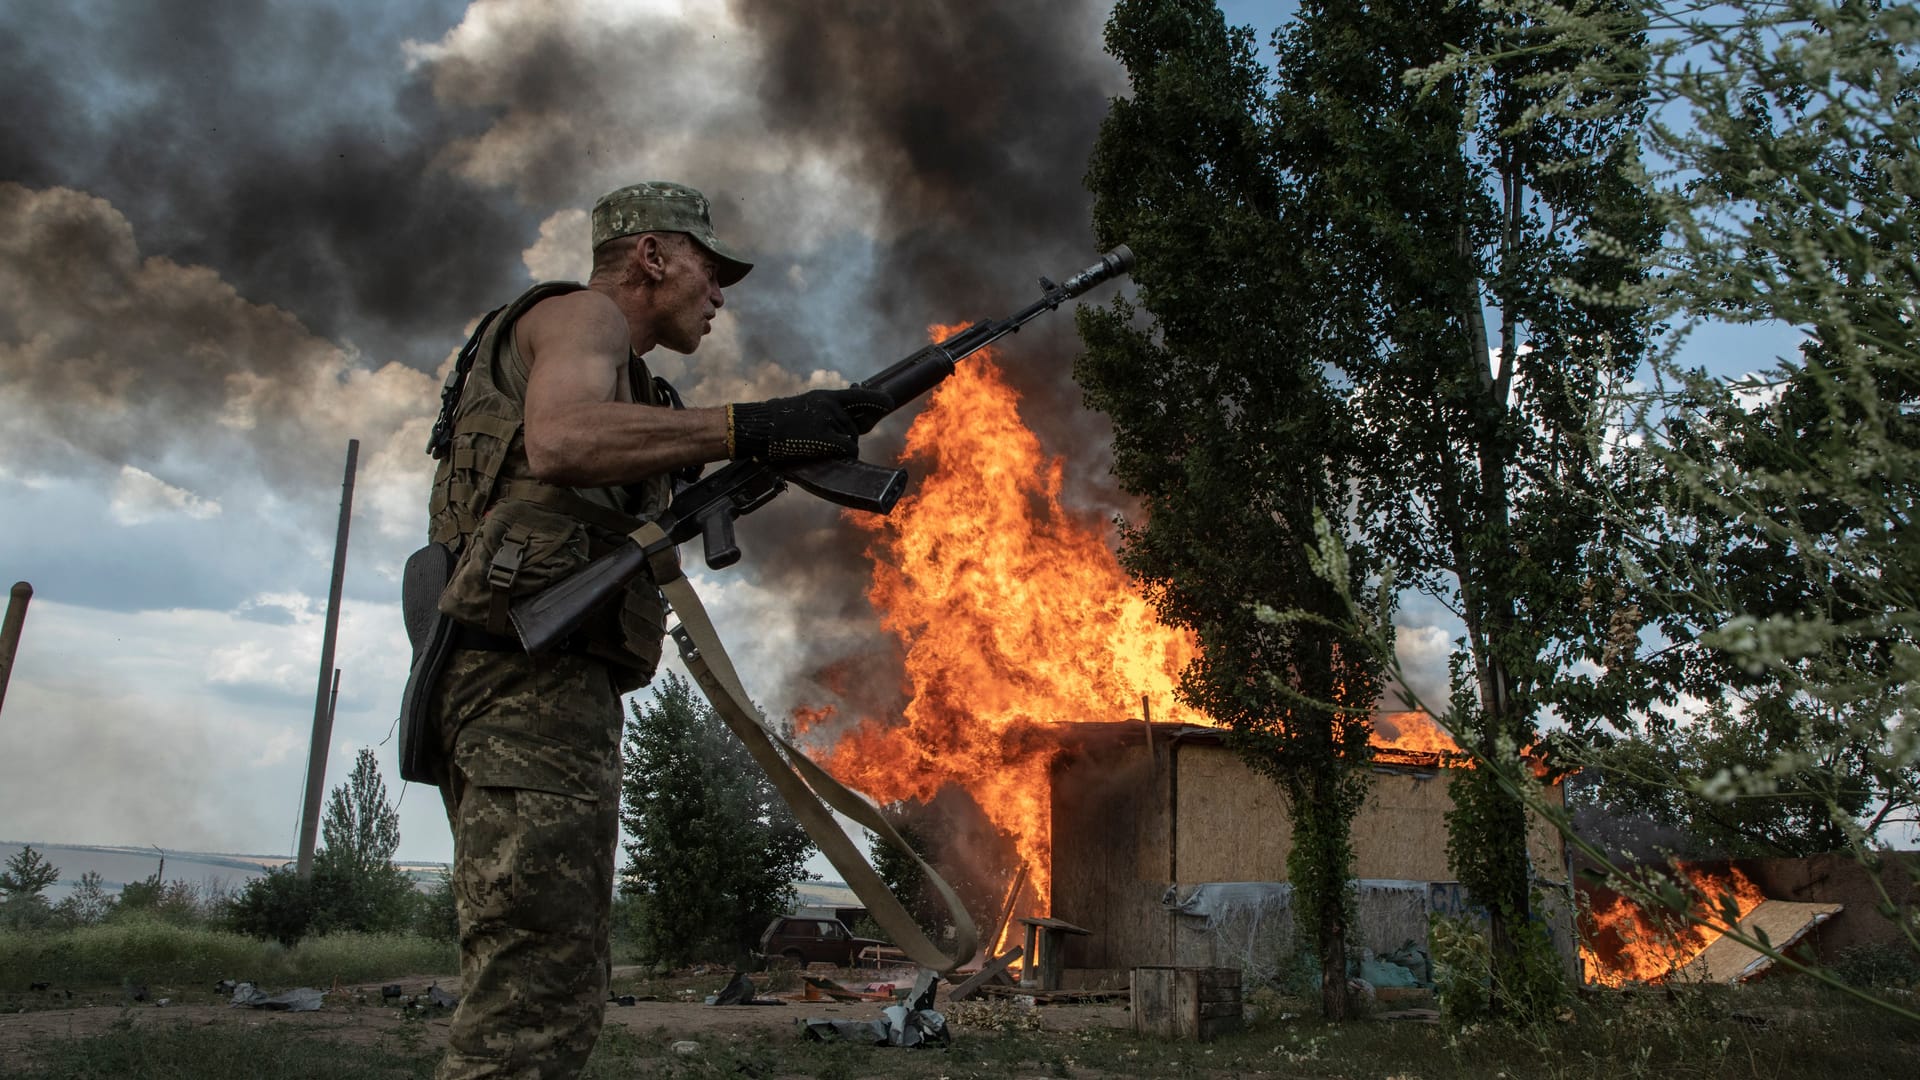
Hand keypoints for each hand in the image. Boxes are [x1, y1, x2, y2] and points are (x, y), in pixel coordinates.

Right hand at [727, 387, 893, 462]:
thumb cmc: (777, 421)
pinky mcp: (826, 436)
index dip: (877, 400)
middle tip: (825, 441)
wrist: (760, 426)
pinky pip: (848, 448)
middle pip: (855, 426)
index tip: (889, 403)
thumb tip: (844, 428)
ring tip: (816, 445)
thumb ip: (825, 414)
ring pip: (851, 439)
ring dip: (842, 447)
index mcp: (825, 396)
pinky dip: (846, 454)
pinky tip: (835, 455)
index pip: (860, 396)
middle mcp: (831, 405)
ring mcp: (829, 420)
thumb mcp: (803, 408)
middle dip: (847, 436)